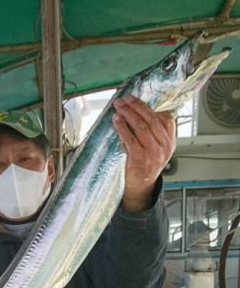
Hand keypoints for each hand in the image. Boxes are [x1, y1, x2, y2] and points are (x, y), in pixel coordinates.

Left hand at [112, 94, 175, 210]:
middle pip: (151, 119)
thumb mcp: (157, 149)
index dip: (151, 107)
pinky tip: (117, 120)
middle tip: (125, 99)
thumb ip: (155, 133)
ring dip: (128, 113)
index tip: (138, 100)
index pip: (167, 119)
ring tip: (119, 106)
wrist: (140, 188)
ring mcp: (153, 153)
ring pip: (141, 126)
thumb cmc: (145, 166)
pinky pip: (130, 138)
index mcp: (170, 142)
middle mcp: (164, 147)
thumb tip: (140, 112)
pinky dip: (122, 127)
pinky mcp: (140, 159)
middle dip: (137, 106)